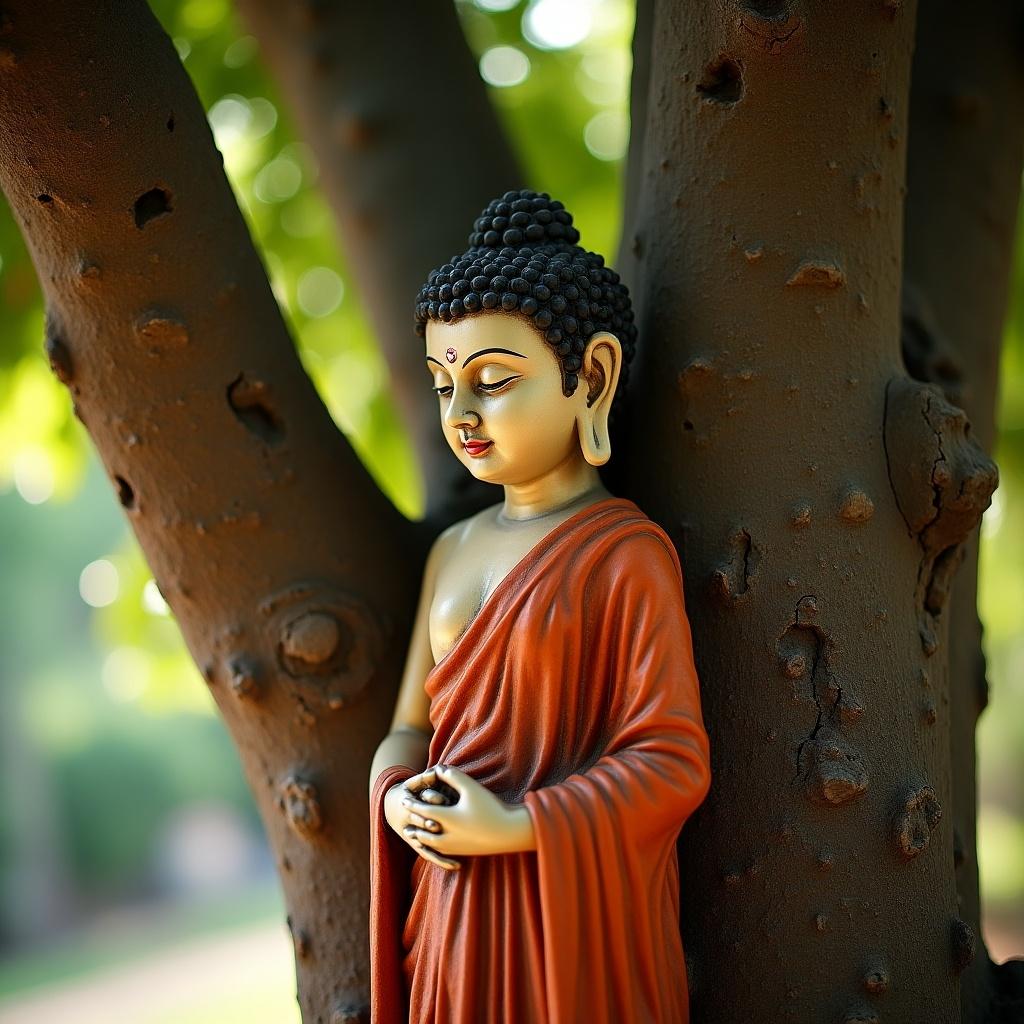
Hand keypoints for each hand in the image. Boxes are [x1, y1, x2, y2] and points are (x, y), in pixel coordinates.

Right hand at [383, 779, 458, 870]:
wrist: (390, 806)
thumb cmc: (408, 791)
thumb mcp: (412, 783)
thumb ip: (424, 777)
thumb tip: (438, 769)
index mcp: (409, 805)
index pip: (422, 803)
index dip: (432, 801)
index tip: (444, 802)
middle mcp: (411, 823)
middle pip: (425, 825)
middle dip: (436, 827)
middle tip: (451, 831)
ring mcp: (414, 836)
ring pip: (427, 845)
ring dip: (441, 851)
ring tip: (458, 860)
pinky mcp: (416, 844)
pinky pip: (429, 854)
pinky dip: (441, 861)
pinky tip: (455, 866)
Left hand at [401, 764, 535, 858]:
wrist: (508, 833)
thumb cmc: (490, 807)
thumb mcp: (471, 788)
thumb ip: (453, 775)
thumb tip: (438, 768)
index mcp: (447, 818)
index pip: (423, 810)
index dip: (412, 804)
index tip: (403, 799)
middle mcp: (447, 835)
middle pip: (423, 830)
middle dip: (413, 823)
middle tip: (403, 819)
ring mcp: (454, 847)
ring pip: (430, 844)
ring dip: (419, 837)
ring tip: (412, 834)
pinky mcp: (463, 853)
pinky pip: (440, 853)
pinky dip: (431, 849)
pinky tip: (432, 847)